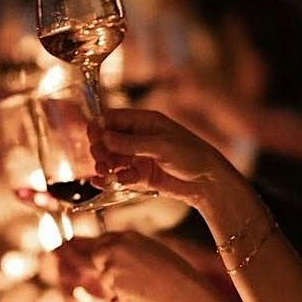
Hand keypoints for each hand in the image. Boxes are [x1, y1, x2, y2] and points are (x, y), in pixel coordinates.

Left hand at [55, 230, 196, 301]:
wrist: (181, 288)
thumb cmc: (173, 272)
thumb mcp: (150, 251)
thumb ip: (129, 249)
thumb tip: (109, 255)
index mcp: (129, 235)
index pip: (103, 239)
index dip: (92, 248)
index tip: (76, 250)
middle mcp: (117, 244)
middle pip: (96, 254)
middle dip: (100, 265)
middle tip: (104, 273)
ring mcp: (112, 261)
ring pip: (103, 274)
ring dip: (116, 284)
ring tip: (140, 285)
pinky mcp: (111, 278)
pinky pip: (110, 289)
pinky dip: (120, 294)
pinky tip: (138, 292)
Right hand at [92, 109, 233, 198]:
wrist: (209, 182)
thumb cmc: (191, 155)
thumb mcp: (161, 146)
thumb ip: (131, 144)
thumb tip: (104, 137)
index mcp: (145, 122)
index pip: (113, 119)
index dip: (100, 127)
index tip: (92, 137)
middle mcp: (139, 138)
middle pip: (108, 140)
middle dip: (101, 149)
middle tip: (101, 158)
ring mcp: (139, 157)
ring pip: (113, 159)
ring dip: (105, 165)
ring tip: (104, 172)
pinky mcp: (141, 176)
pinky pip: (120, 176)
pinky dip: (112, 179)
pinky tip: (103, 183)